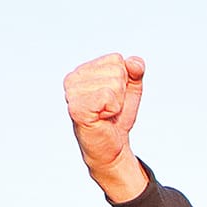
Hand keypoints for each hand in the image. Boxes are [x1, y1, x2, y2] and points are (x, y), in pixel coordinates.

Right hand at [64, 52, 149, 202]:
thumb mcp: (131, 90)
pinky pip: (108, 97)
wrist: (112, 146)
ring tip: (105, 113)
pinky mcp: (76, 108)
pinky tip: (102, 118)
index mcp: (82, 71)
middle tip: (111, 108)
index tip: (114, 97)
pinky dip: (113, 110)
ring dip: (117, 103)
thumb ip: (135, 72)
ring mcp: (72, 93)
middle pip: (118, 70)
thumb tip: (135, 62)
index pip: (117, 59)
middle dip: (122, 92)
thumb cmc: (117, 117)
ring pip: (115, 84)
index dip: (125, 80)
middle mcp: (73, 78)